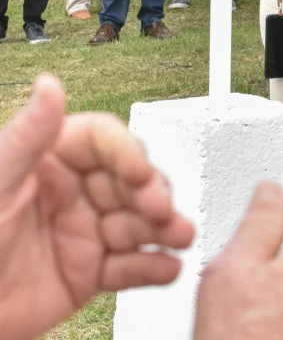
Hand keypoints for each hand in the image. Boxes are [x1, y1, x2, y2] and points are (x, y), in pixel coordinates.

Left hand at [0, 75, 194, 339]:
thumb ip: (26, 137)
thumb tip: (49, 86)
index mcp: (49, 159)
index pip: (101, 140)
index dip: (126, 152)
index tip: (140, 170)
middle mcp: (71, 191)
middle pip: (128, 180)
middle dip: (153, 193)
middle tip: (163, 209)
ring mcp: (82, 231)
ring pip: (135, 221)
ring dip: (163, 228)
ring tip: (179, 237)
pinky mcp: (87, 272)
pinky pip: (127, 266)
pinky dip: (151, 267)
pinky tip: (166, 266)